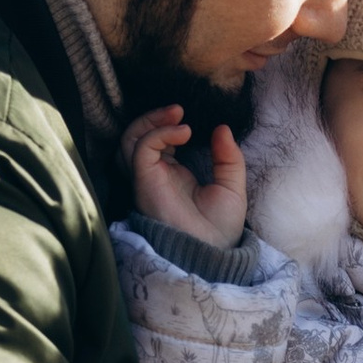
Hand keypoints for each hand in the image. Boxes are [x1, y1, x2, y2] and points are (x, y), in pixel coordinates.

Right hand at [126, 103, 248, 251]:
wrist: (213, 253)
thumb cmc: (220, 229)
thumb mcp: (232, 187)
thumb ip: (228, 158)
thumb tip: (222, 128)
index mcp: (173, 175)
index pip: (158, 142)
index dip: (168, 126)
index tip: (190, 118)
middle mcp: (155, 175)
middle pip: (137, 137)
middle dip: (154, 117)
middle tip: (179, 109)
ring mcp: (148, 179)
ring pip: (130, 140)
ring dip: (151, 121)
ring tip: (177, 114)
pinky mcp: (145, 182)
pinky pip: (141, 149)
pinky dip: (159, 134)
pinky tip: (183, 133)